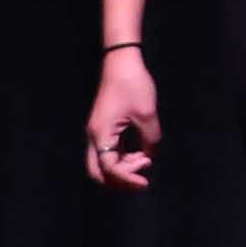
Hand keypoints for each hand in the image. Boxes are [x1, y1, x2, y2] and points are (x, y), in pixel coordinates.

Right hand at [86, 46, 158, 191]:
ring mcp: (98, 132)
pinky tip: (141, 154)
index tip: (145, 183)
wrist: (121, 63)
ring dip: (123, 168)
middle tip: (142, 180)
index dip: (126, 179)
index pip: (109, 168)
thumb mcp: (147, 114)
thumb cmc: (133, 85)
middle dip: (119, 180)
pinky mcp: (104, 127)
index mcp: (101, 134)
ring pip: (104, 162)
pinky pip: (110, 152)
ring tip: (146, 160)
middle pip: (98, 171)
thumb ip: (150, 139)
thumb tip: (151, 156)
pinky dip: (123, 158)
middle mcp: (94, 136)